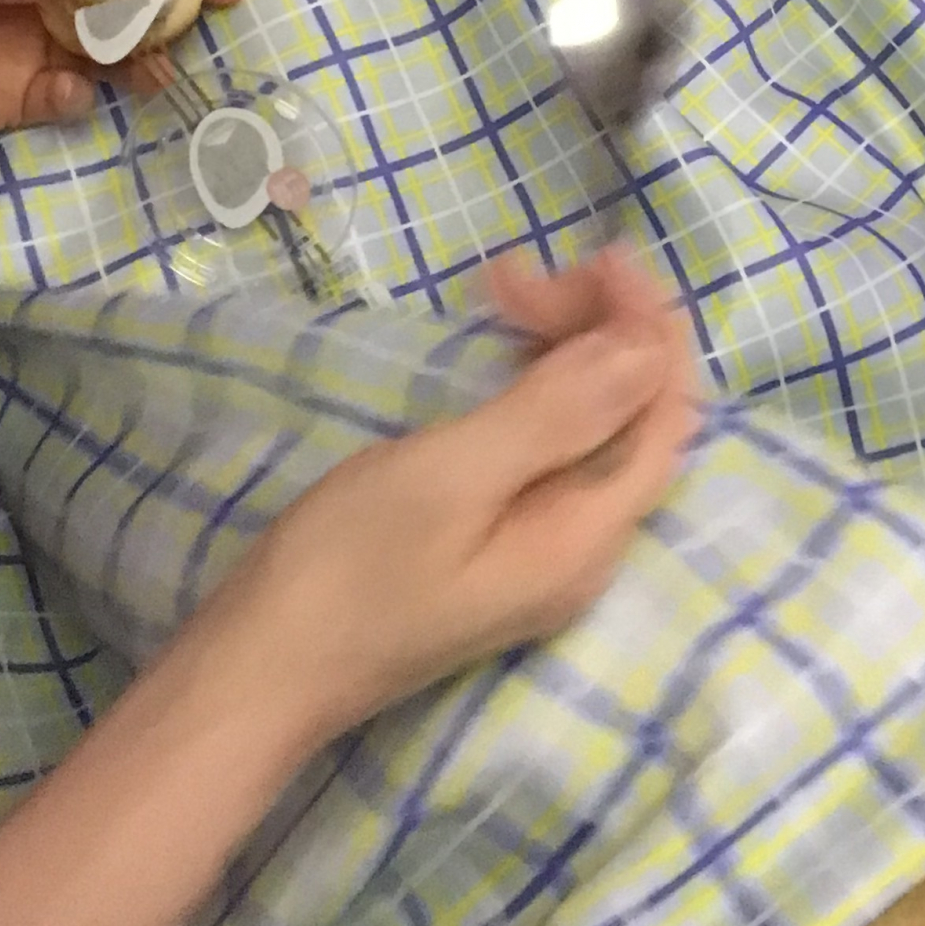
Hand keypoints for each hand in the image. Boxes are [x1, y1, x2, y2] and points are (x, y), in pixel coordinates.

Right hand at [208, 250, 696, 744]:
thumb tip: (647, 350)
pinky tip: (500, 350)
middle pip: (630, 415)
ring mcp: (542, 549)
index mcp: (587, 537)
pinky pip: (549, 446)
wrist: (260, 669)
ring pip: (588, 425)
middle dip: (594, 330)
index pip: (663, 414)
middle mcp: (585, 548)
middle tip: (515, 274)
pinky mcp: (500, 542)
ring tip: (499, 289)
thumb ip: (555, 414)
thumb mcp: (450, 474)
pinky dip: (533, 386)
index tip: (596, 256)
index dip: (648, 327)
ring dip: (562, 349)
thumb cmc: (347, 568)